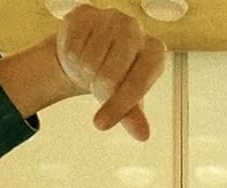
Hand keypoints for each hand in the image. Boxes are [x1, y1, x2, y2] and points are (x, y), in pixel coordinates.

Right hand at [55, 4, 166, 140]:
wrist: (87, 53)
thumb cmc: (114, 78)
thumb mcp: (125, 99)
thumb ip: (133, 115)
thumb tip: (143, 135)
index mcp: (155, 51)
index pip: (137, 84)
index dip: (117, 107)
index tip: (100, 125)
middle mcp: (136, 29)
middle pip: (109, 77)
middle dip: (98, 90)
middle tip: (97, 85)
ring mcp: (111, 17)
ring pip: (88, 62)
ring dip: (84, 72)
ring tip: (90, 67)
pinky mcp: (85, 12)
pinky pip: (71, 46)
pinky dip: (71, 57)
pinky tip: (79, 52)